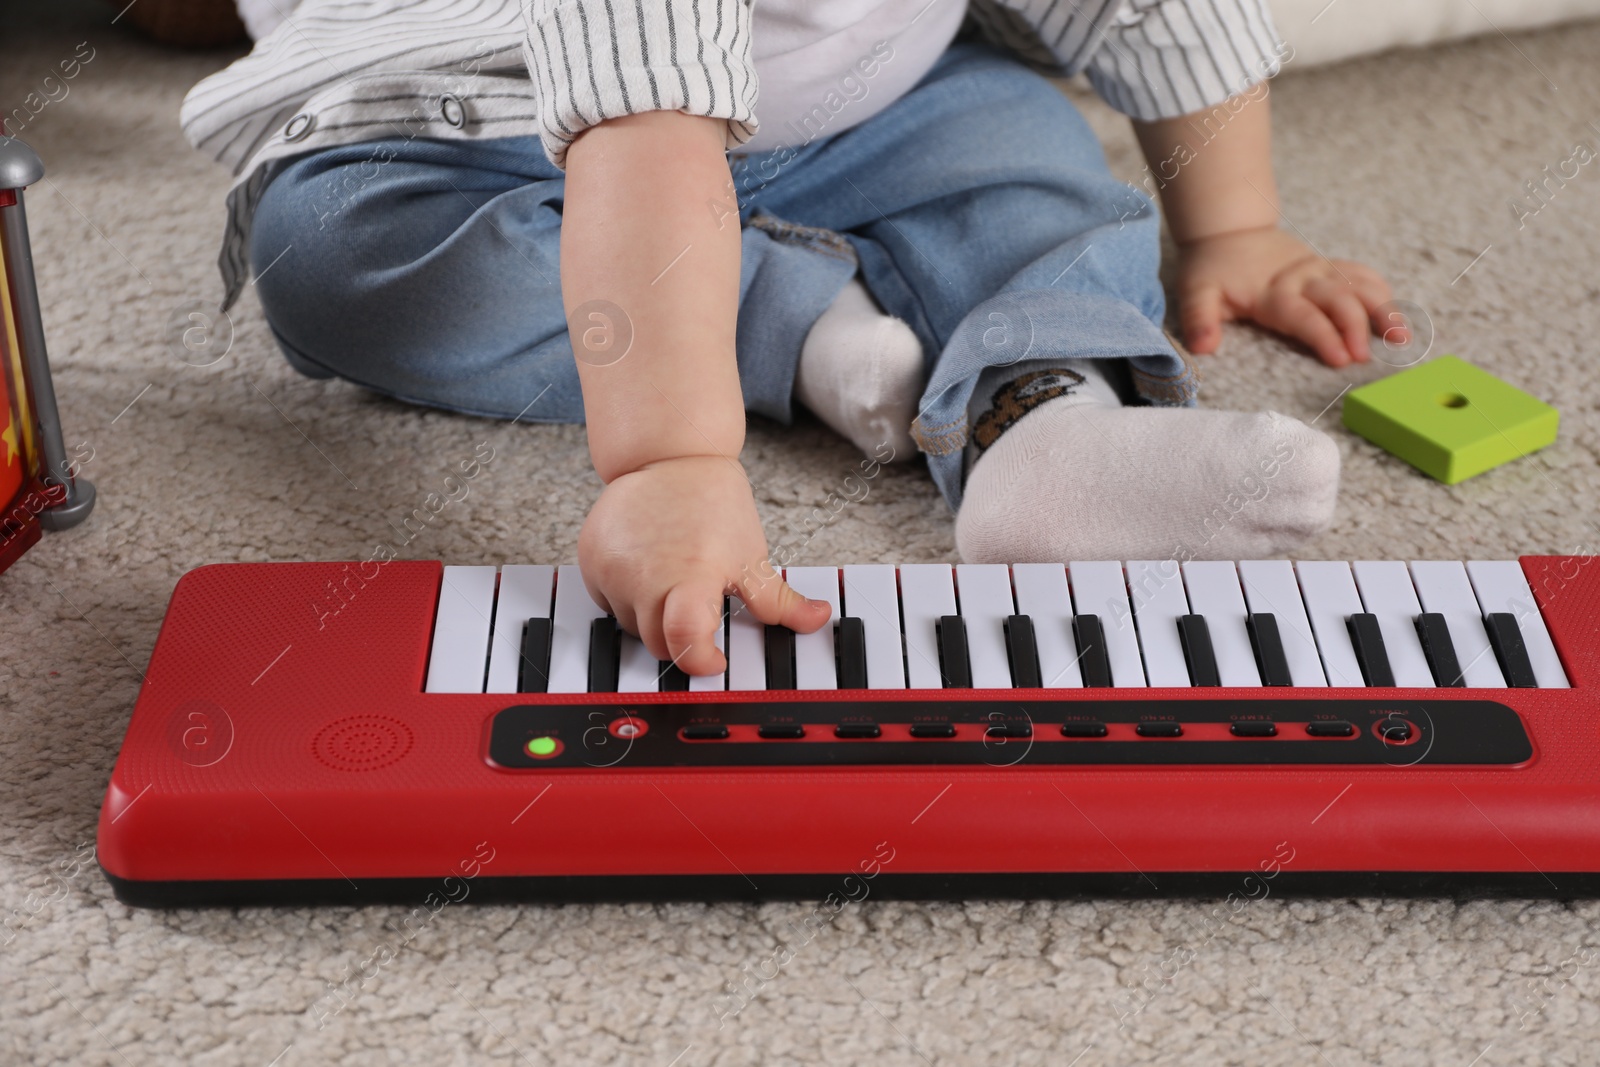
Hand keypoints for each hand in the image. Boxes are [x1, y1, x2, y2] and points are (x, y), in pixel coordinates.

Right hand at [578, 455, 831, 675]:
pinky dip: (627, 598)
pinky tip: (647, 571)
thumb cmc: (713, 503)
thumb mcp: (751, 556)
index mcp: (689, 577)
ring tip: (673, 582)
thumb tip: (817, 621)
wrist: (669, 457)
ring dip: (652, 619)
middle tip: (699, 610)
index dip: (701, 661)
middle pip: (657, 644)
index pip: (684, 642)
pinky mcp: (591, 561)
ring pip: (630, 625)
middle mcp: (644, 576)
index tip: (715, 659)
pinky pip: (607, 602)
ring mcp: (612, 569)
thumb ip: (779, 601)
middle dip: (681, 640)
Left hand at [1177, 226, 1403, 367]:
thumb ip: (1200, 318)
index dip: (1324, 336)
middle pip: (1340, 302)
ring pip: (1360, 287)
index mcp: (1275, 292)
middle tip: (1366, 358)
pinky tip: (1397, 317)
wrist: (1228, 232)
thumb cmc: (1212, 269)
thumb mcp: (1196, 292)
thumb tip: (1203, 347)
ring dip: (1383, 310)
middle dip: (1357, 329)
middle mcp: (1304, 279)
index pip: (1305, 316)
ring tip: (1402, 338)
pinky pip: (1362, 276)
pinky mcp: (1330, 268)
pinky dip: (1382, 293)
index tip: (1340, 359)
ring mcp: (1321, 271)